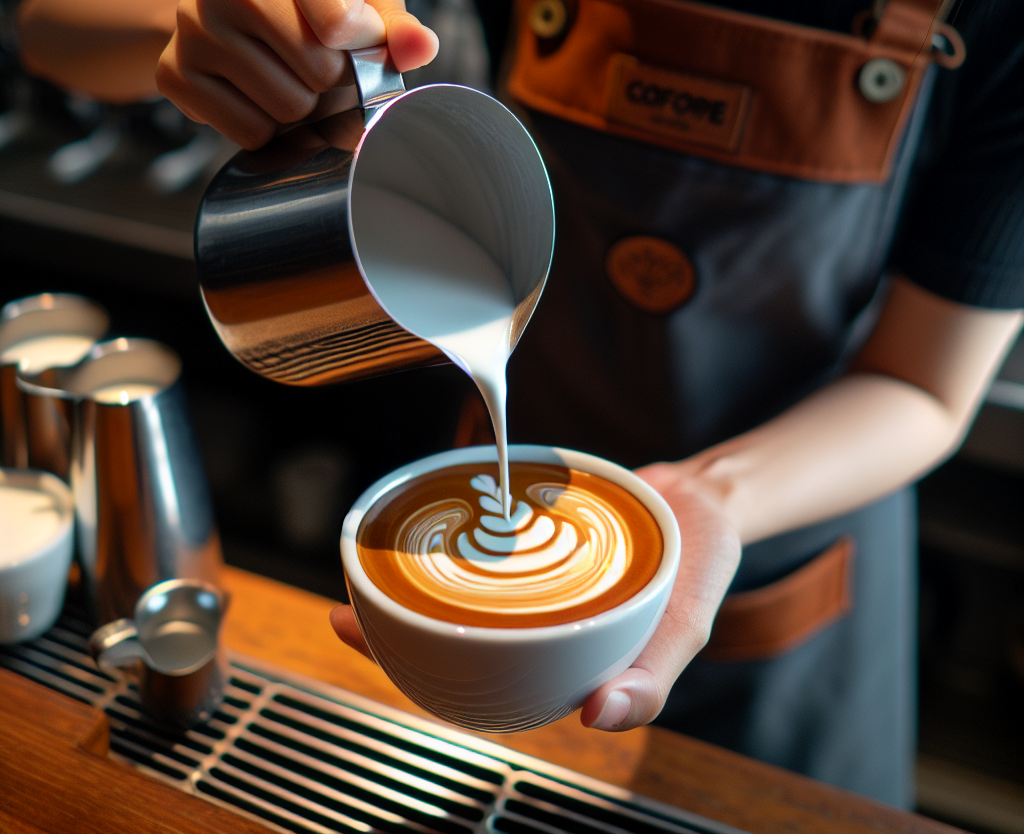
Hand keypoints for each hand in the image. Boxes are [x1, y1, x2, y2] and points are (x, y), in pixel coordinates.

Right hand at [156, 0, 437, 148]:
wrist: (235, 1)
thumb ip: (399, 23)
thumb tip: (420, 46)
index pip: (342, 22)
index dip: (364, 45)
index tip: (357, 34)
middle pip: (318, 70)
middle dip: (336, 81)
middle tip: (323, 63)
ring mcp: (191, 20)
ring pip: (287, 107)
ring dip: (305, 108)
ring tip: (293, 75)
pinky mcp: (173, 70)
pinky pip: (251, 132)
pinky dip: (270, 128)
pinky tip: (261, 92)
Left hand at [329, 458, 741, 731]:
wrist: (707, 501)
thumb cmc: (697, 572)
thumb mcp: (686, 629)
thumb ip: (651, 677)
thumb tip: (596, 715)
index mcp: (557, 653)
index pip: (476, 671)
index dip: (414, 663)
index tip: (360, 639)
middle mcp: (533, 614)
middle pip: (451, 622)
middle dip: (393, 620)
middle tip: (343, 607)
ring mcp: (529, 570)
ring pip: (459, 577)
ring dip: (414, 573)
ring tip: (368, 560)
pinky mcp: (531, 526)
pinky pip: (486, 528)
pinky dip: (456, 521)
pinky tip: (428, 510)